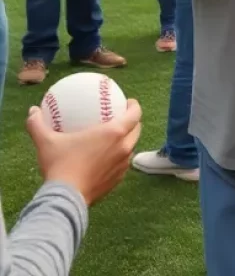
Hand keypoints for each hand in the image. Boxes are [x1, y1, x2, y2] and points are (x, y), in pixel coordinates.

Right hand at [26, 99, 142, 205]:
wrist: (65, 199)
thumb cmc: (60, 166)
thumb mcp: (46, 142)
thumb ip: (38, 124)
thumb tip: (32, 111)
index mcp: (114, 133)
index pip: (135, 114)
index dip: (134, 106)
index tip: (127, 103)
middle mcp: (123, 147)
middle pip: (136, 130)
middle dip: (133, 122)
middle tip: (121, 119)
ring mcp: (123, 165)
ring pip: (131, 147)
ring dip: (127, 141)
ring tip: (114, 139)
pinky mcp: (118, 180)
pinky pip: (123, 164)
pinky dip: (119, 158)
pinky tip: (106, 159)